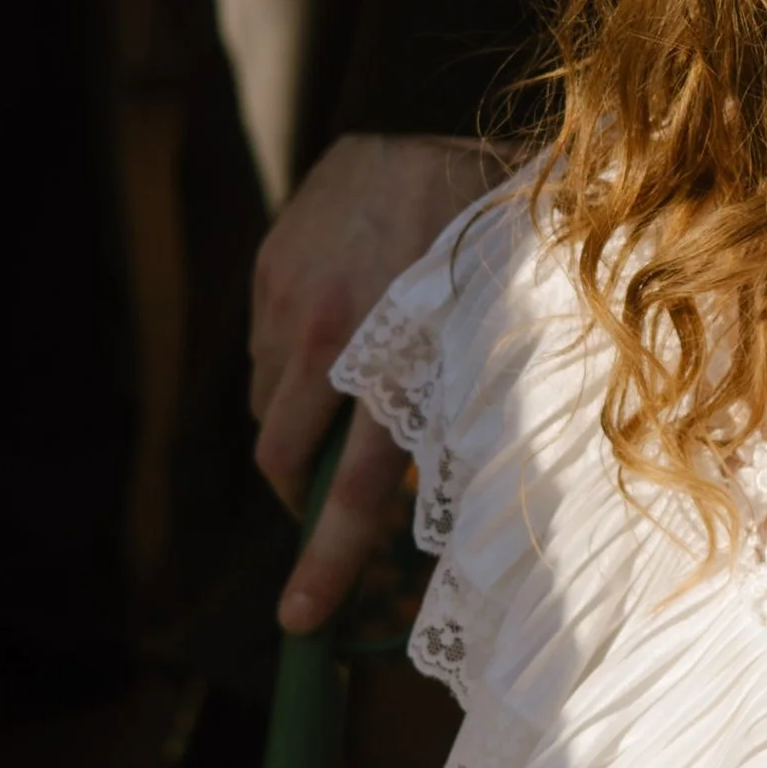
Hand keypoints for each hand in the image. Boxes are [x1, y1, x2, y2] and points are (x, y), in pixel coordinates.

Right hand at [251, 131, 507, 632]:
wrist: (453, 145)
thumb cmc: (504, 262)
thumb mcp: (503, 350)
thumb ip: (467, 428)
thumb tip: (438, 517)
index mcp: (405, 363)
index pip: (356, 491)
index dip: (326, 564)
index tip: (299, 622)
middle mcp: (335, 329)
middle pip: (284, 456)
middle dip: (298, 500)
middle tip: (321, 518)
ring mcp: (292, 292)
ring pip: (268, 406)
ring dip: (298, 430)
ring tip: (349, 412)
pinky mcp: (270, 263)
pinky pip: (261, 352)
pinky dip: (292, 372)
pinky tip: (335, 352)